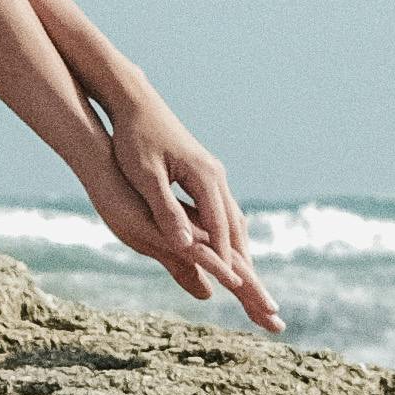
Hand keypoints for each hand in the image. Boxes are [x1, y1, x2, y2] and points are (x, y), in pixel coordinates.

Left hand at [90, 93, 281, 331]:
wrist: (136, 102)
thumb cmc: (135, 139)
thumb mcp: (147, 177)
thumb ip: (166, 210)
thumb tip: (185, 244)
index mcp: (205, 178)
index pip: (221, 229)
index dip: (229, 260)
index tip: (238, 289)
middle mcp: (216, 176)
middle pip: (236, 227)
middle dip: (246, 262)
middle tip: (259, 292)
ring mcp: (213, 174)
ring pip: (233, 219)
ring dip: (240, 250)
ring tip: (247, 281)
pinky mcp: (205, 173)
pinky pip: (223, 211)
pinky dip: (228, 235)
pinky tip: (225, 249)